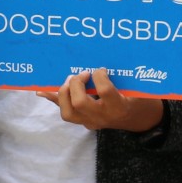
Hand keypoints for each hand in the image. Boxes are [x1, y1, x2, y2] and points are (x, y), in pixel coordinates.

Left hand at [40, 68, 164, 133]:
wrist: (140, 120)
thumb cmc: (139, 99)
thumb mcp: (136, 88)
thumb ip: (122, 77)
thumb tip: (102, 60)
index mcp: (119, 106)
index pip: (104, 91)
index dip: (99, 76)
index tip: (100, 69)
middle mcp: (103, 117)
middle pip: (79, 103)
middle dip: (76, 84)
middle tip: (82, 74)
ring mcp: (92, 122)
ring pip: (68, 112)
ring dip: (63, 93)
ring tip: (69, 80)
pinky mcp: (84, 122)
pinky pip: (65, 111)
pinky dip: (53, 99)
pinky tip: (41, 90)